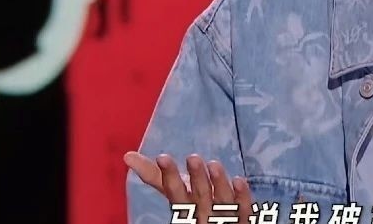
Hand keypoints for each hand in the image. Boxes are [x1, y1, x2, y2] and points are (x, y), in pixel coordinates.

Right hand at [124, 151, 253, 220]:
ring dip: (219, 184)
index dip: (169, 177)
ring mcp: (225, 220)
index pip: (175, 195)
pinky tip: (239, 180)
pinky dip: (242, 197)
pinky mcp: (244, 220)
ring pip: (223, 204)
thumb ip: (157, 176)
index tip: (162, 157)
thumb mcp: (177, 193)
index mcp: (186, 210)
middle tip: (193, 157)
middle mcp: (204, 217)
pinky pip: (245, 211)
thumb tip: (128, 156)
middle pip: (200, 199)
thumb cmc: (195, 208)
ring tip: (213, 163)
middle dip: (197, 180)